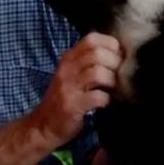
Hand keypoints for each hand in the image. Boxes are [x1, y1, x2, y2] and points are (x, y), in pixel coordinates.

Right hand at [31, 33, 122, 149]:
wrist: (43, 125)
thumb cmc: (62, 99)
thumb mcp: (70, 74)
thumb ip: (87, 62)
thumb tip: (118, 54)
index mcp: (68, 59)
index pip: (91, 39)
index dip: (111, 45)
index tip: (119, 57)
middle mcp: (66, 69)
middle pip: (97, 53)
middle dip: (115, 63)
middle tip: (120, 74)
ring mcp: (68, 87)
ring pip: (98, 73)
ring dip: (112, 80)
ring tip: (113, 88)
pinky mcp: (72, 105)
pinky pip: (97, 96)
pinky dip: (106, 99)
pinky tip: (105, 102)